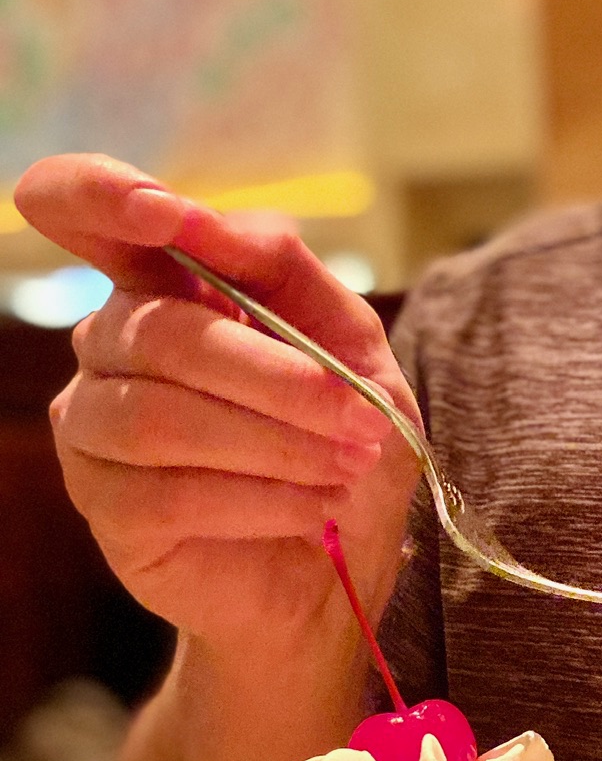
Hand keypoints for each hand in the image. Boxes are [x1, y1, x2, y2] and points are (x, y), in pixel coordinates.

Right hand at [15, 153, 420, 648]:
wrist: (342, 565)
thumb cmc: (344, 440)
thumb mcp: (352, 343)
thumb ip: (286, 271)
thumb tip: (209, 222)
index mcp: (165, 281)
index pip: (79, 206)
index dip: (99, 195)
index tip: (162, 213)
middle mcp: (111, 343)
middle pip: (160, 332)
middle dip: (277, 379)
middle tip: (362, 422)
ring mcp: (94, 425)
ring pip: (161, 417)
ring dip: (275, 443)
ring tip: (345, 467)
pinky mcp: (105, 506)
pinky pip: (167, 492)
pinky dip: (261, 499)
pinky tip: (313, 509)